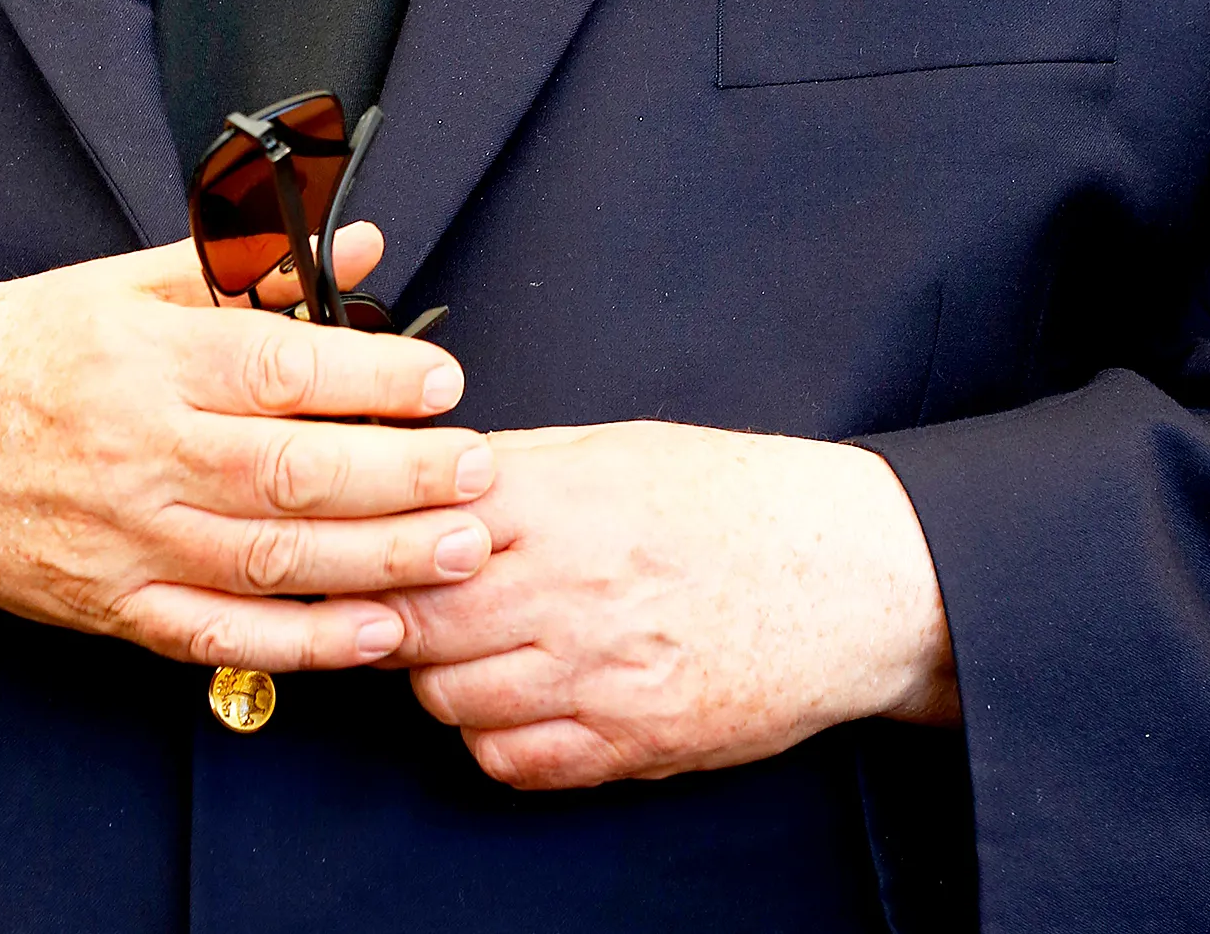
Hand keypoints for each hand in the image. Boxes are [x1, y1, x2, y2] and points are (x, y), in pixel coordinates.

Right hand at [0, 225, 492, 670]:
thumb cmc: (24, 349)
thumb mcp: (124, 283)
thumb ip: (248, 267)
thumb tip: (360, 246)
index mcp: (148, 360)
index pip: (279, 367)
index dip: (369, 375)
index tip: (442, 378)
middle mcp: (142, 453)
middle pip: (290, 472)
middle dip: (398, 477)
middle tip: (479, 472)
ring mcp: (129, 541)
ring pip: (271, 560)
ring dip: (377, 562)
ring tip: (460, 551)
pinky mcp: (115, 608)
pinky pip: (223, 638)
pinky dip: (304, 643)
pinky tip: (376, 632)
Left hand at [390, 422, 956, 788]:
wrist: (849, 579)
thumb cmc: (739, 501)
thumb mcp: (622, 447)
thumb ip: (521, 465)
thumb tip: (430, 473)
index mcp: (563, 502)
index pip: (417, 530)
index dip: (375, 539)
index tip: (359, 542)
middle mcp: (571, 589)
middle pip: (415, 623)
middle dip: (392, 615)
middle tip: (397, 601)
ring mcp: (598, 675)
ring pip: (450, 699)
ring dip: (440, 677)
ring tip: (467, 647)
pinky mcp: (630, 743)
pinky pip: (512, 763)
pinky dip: (494, 739)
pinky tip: (515, 699)